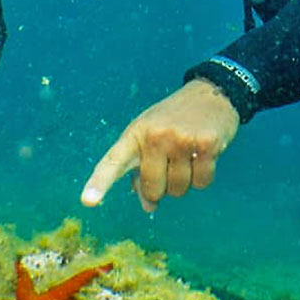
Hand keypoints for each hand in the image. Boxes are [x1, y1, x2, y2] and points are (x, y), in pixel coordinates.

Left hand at [81, 79, 238, 212]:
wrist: (211, 94)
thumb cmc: (174, 121)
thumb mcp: (150, 137)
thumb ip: (141, 170)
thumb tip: (149, 205)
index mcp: (135, 134)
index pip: (113, 162)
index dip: (99, 183)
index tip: (88, 201)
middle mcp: (155, 136)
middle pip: (154, 189)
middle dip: (162, 187)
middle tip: (171, 164)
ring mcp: (180, 140)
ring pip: (179, 189)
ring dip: (184, 182)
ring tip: (188, 156)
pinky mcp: (205, 145)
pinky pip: (201, 182)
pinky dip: (203, 177)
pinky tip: (204, 155)